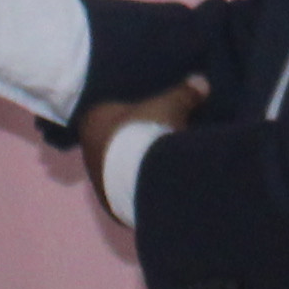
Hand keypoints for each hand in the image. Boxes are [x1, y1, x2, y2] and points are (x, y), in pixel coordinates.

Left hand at [75, 76, 203, 237]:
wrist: (143, 176)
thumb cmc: (147, 130)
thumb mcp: (171, 104)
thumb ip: (184, 92)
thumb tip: (201, 81)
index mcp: (92, 120)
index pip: (107, 112)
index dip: (131, 112)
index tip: (151, 114)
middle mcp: (88, 151)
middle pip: (114, 142)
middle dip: (135, 141)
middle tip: (161, 139)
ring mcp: (99, 183)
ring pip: (120, 170)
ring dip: (138, 167)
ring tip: (165, 164)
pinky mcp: (113, 207)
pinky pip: (128, 193)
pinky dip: (142, 188)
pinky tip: (161, 186)